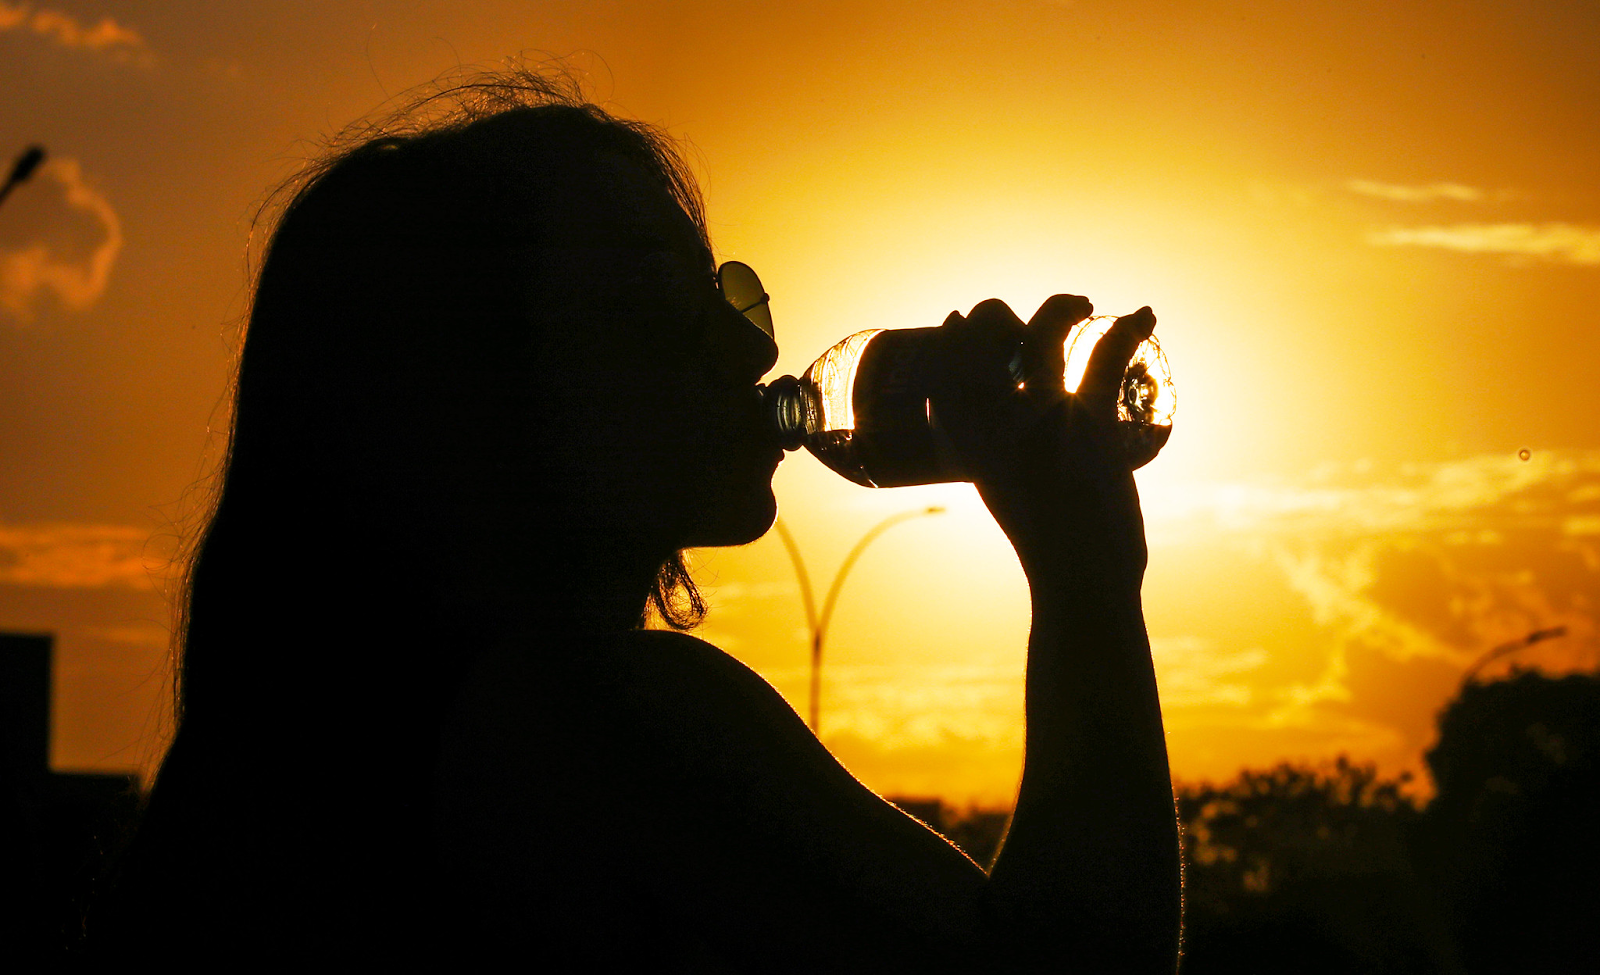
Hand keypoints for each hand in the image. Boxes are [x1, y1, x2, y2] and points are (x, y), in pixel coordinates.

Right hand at [929, 296, 1154, 585]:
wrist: (1079, 577)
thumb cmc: (1046, 536)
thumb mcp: (1004, 487)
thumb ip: (1001, 447)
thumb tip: (1017, 414)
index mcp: (966, 443)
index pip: (946, 370)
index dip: (954, 338)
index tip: (957, 320)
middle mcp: (994, 422)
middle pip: (984, 338)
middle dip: (995, 314)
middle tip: (1019, 321)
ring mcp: (1042, 417)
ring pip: (1043, 334)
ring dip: (1061, 307)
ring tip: (1081, 302)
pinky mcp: (1091, 421)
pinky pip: (1105, 358)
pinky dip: (1129, 330)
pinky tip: (1145, 315)